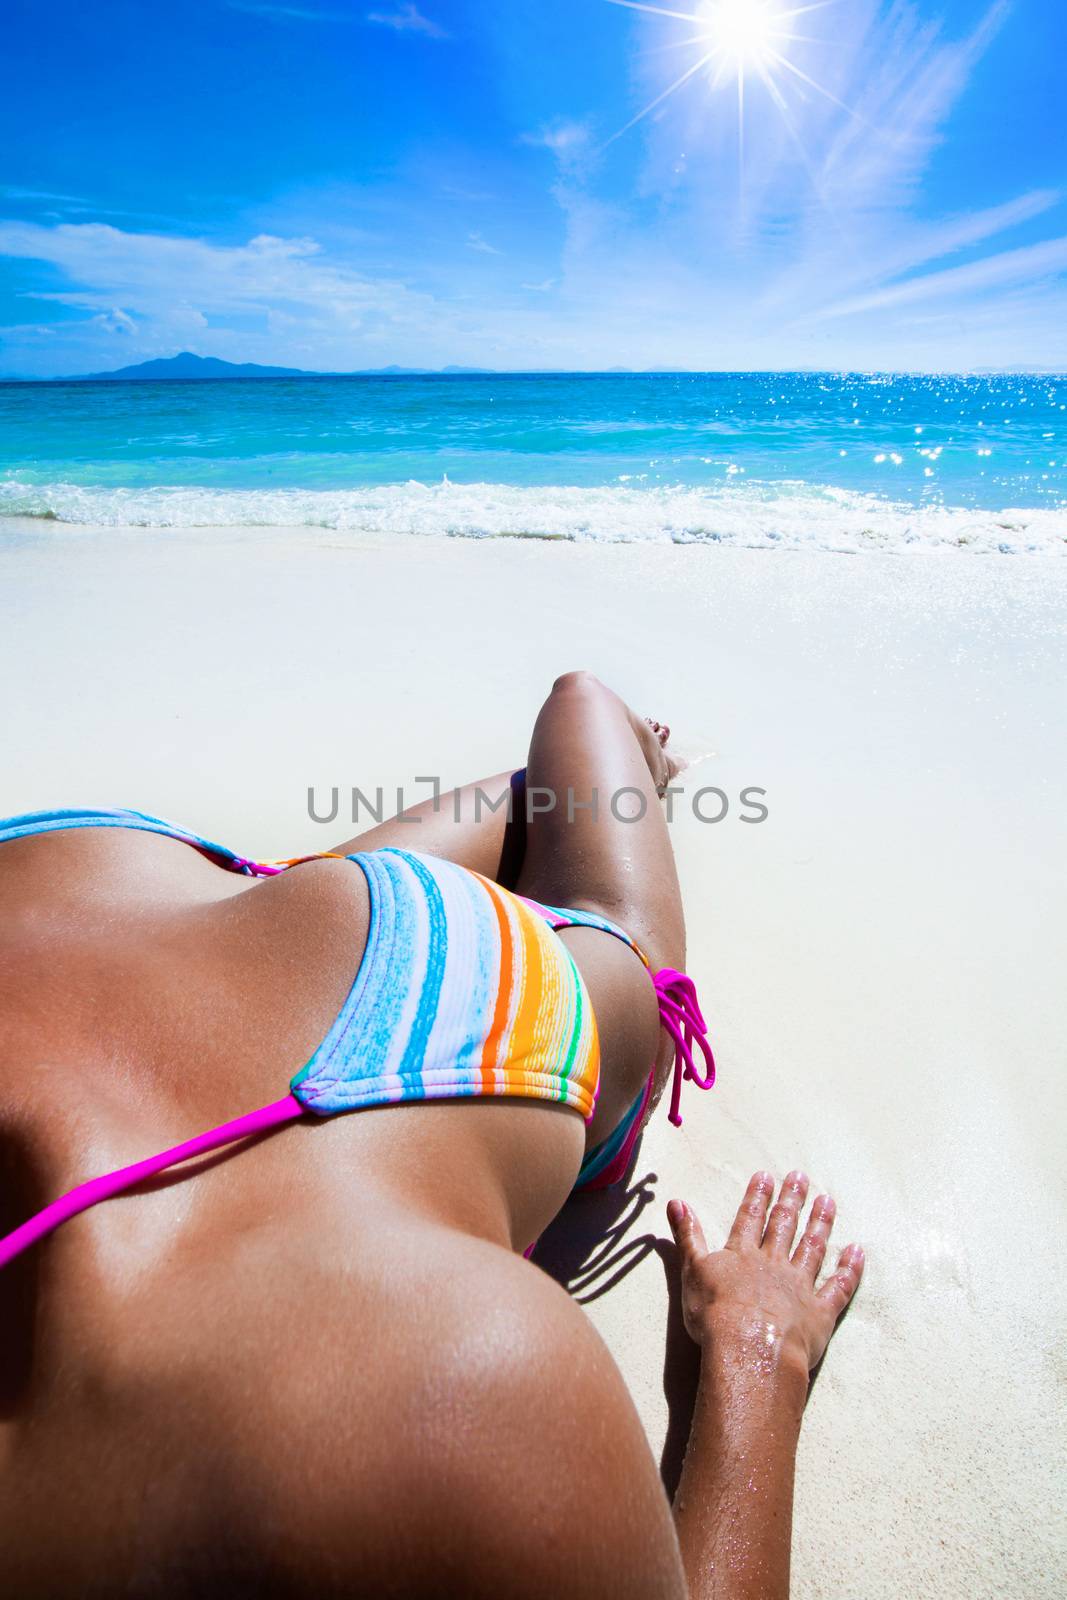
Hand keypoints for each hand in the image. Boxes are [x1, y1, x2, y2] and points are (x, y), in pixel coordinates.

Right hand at [667, 1171, 863, 1377]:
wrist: (748, 1347)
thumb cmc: (714, 1314)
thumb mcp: (692, 1270)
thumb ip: (688, 1236)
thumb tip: (676, 1202)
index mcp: (743, 1255)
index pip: (750, 1218)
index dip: (757, 1196)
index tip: (767, 1176)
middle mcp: (774, 1264)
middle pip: (784, 1226)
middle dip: (792, 1200)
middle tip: (801, 1177)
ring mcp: (800, 1287)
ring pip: (813, 1248)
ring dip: (820, 1224)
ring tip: (827, 1201)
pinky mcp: (819, 1313)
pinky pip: (839, 1287)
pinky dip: (849, 1269)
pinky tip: (856, 1252)